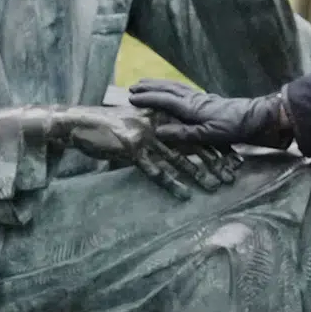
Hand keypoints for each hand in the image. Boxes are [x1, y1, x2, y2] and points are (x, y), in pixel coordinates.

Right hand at [48, 105, 238, 195]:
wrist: (79, 123)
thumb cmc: (106, 126)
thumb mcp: (134, 125)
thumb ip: (153, 131)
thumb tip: (169, 142)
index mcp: (160, 117)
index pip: (193, 132)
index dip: (212, 146)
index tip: (231, 159)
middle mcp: (157, 125)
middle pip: (192, 145)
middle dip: (214, 161)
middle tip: (231, 175)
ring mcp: (145, 137)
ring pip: (179, 158)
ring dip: (198, 174)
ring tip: (215, 187)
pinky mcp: (132, 150)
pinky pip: (155, 170)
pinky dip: (171, 183)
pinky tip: (184, 194)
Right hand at [129, 80, 293, 151]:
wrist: (259, 118)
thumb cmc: (235, 128)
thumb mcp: (208, 135)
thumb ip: (183, 134)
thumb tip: (157, 131)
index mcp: (192, 108)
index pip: (164, 101)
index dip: (147, 99)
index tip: (131, 97)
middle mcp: (195, 100)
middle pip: (168, 89)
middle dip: (150, 87)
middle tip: (133, 87)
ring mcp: (202, 98)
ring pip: (176, 87)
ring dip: (160, 85)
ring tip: (148, 85)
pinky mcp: (209, 101)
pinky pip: (185, 91)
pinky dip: (173, 88)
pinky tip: (174, 92)